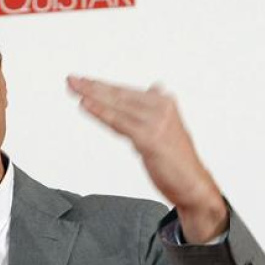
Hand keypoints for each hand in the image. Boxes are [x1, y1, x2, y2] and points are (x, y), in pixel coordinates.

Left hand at [67, 75, 227, 242]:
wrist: (193, 184)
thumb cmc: (176, 159)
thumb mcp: (166, 128)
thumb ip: (155, 109)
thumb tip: (155, 87)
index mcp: (163, 102)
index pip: (125, 91)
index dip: (102, 86)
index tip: (83, 81)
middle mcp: (161, 107)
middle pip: (119, 95)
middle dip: (92, 86)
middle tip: (71, 79)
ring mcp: (156, 122)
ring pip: (117, 106)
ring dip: (93, 96)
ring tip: (75, 88)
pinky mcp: (150, 139)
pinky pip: (119, 123)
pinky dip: (100, 113)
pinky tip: (85, 105)